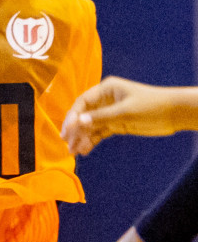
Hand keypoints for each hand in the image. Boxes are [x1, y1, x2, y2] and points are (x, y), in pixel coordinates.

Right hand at [62, 76, 194, 154]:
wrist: (175, 114)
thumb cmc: (151, 106)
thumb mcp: (125, 112)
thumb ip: (101, 117)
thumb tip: (78, 122)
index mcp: (105, 89)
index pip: (83, 102)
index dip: (73, 116)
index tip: (67, 130)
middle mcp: (105, 100)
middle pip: (84, 114)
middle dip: (75, 129)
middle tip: (67, 144)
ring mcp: (111, 112)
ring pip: (91, 125)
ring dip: (82, 137)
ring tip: (74, 151)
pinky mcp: (117, 123)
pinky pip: (100, 132)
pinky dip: (92, 140)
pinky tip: (85, 149)